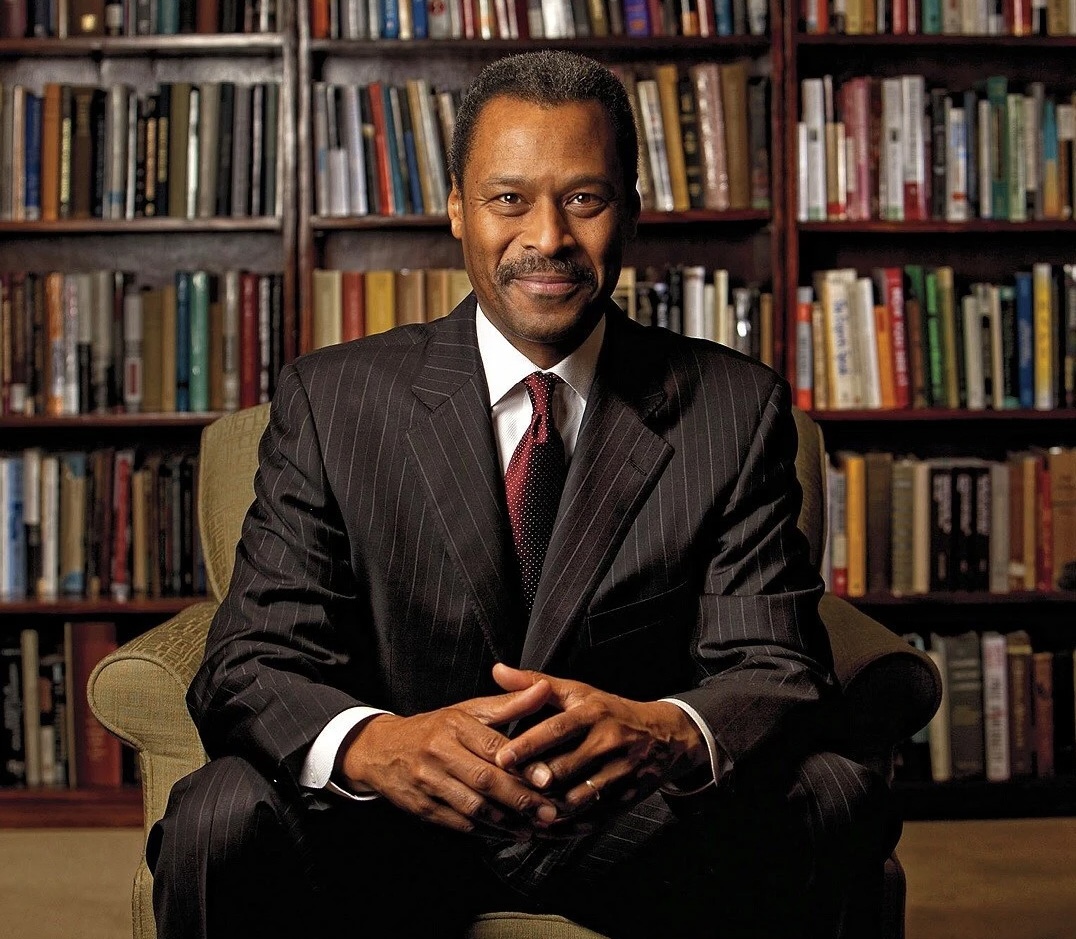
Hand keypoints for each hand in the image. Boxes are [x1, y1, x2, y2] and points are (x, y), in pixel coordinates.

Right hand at [338, 680, 559, 838]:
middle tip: (550, 812)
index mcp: (455, 725)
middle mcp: (440, 753)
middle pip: (485, 780)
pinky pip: (460, 824)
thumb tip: (545, 689)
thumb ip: (510, 703)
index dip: (521, 765)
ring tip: (535, 827)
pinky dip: (487, 832)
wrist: (380, 750)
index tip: (547, 779)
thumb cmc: (435, 728)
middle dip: (520, 799)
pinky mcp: (423, 808)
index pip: (493, 746)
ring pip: (473, 807)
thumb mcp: (469, 709)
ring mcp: (429, 783)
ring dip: (507, 822)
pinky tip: (508, 834)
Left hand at [491, 664, 706, 833]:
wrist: (662, 737)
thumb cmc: (609, 712)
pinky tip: (544, 828)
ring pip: (576, 798)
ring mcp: (619, 773)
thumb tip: (497, 670)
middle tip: (501, 790)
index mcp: (594, 713)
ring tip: (518, 812)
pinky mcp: (625, 798)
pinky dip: (566, 827)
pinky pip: (591, 819)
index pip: (557, 729)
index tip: (501, 758)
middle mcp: (608, 742)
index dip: (528, 745)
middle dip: (532, 782)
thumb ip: (535, 684)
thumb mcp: (577, 692)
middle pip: (564, 768)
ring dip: (546, 808)